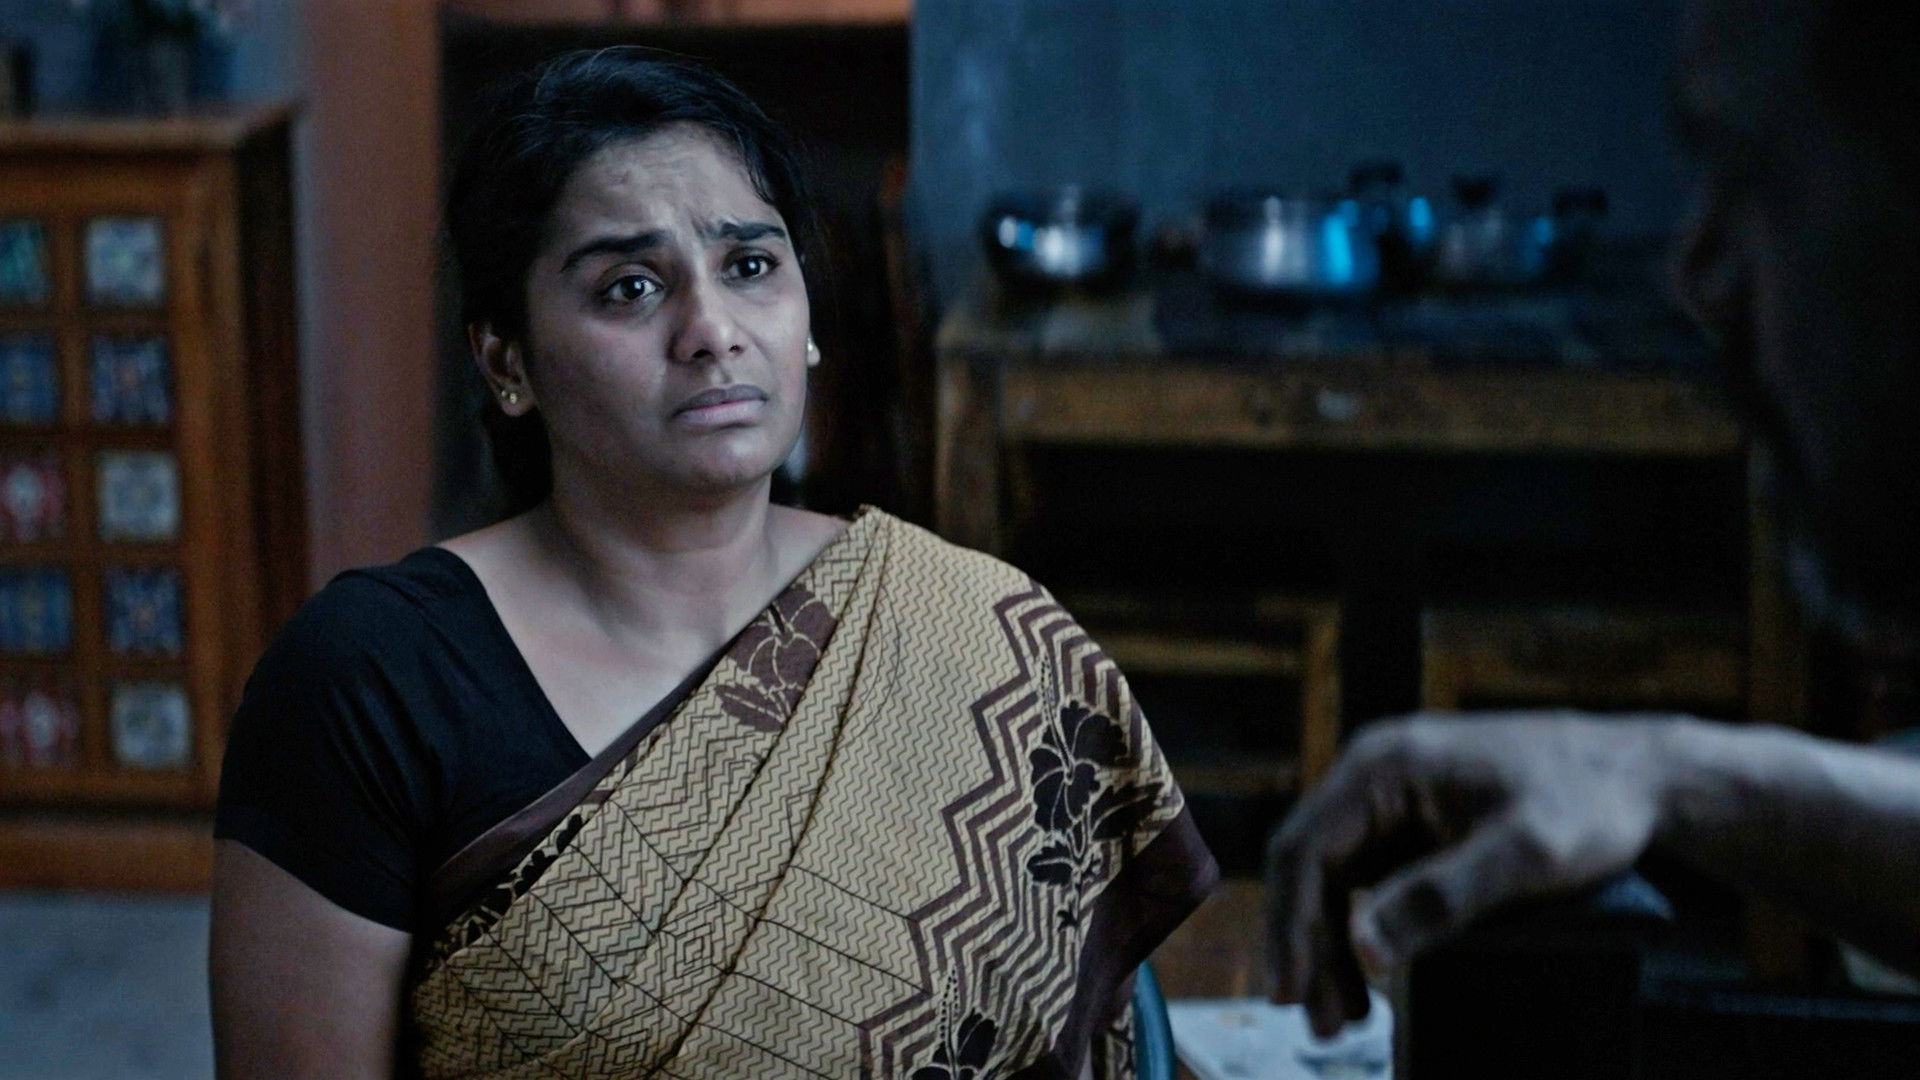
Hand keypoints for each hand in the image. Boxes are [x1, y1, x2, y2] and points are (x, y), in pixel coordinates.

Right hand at [1264, 712, 1668, 1036]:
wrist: (1640, 775)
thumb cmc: (1587, 801)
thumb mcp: (1524, 853)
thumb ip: (1442, 897)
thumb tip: (1366, 951)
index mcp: (1382, 766)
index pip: (1303, 849)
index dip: (1289, 925)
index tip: (1290, 992)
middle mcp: (1374, 777)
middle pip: (1310, 869)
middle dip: (1308, 949)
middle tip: (1319, 1024)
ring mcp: (1393, 801)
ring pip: (1334, 882)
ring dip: (1331, 949)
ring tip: (1341, 1019)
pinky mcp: (1416, 825)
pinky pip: (1368, 883)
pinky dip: (1364, 934)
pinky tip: (1373, 980)